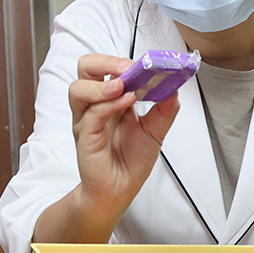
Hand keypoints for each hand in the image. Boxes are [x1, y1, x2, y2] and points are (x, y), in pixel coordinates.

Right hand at [67, 53, 179, 223]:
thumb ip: (165, 108)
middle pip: (85, 68)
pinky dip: (109, 104)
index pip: (108, 67)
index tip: (147, 63)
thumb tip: (175, 86)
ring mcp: (87, 121)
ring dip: (103, 83)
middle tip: (128, 67)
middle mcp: (94, 106)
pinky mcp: (85, 137)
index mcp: (110, 99)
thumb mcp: (156, 130)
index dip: (124, 61)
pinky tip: (127, 102)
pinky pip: (91, 114)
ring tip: (125, 85)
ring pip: (78, 88)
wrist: (120, 191)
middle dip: (105, 61)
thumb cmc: (130, 162)